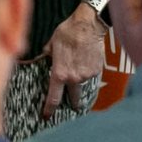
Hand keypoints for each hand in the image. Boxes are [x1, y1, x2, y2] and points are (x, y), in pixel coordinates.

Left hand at [42, 3, 109, 118]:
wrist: (87, 25)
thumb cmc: (67, 32)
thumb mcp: (51, 45)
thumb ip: (47, 57)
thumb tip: (44, 59)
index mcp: (59, 74)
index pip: (53, 97)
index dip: (49, 109)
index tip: (47, 117)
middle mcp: (73, 78)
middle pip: (73, 98)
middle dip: (72, 103)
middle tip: (72, 106)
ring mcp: (86, 75)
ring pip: (82, 84)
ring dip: (79, 81)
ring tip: (78, 69)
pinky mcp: (96, 70)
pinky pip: (90, 75)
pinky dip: (87, 71)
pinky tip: (86, 60)